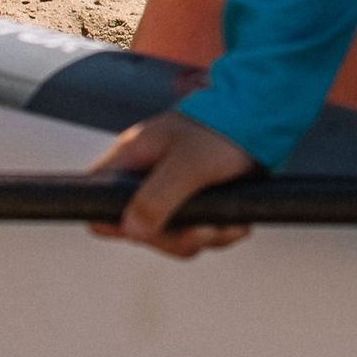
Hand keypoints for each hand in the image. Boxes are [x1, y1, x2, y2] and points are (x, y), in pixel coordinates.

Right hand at [95, 111, 258, 250]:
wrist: (260, 118)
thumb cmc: (220, 129)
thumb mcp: (189, 163)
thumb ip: (158, 196)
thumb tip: (131, 231)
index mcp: (130, 160)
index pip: (97, 202)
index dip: (116, 223)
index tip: (151, 228)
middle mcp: (144, 180)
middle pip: (140, 232)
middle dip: (178, 238)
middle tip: (207, 230)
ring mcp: (169, 194)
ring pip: (172, 237)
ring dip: (204, 237)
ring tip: (231, 225)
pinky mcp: (193, 202)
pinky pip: (196, 233)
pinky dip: (217, 233)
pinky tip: (236, 224)